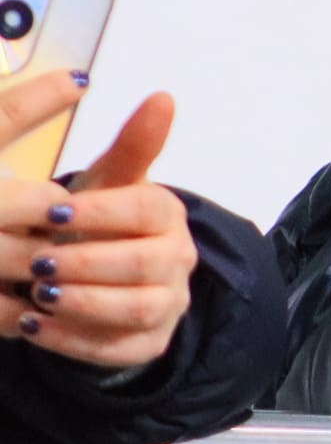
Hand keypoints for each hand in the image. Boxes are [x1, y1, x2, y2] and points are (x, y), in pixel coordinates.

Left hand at [0, 89, 197, 369]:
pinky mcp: (149, 342)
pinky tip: (37, 328)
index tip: (54, 213)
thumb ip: (133, 144)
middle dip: (88, 264)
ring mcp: (169, 304)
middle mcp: (179, 260)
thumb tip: (165, 95)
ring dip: (84, 304)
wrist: (101, 277)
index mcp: (167, 216)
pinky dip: (76, 341)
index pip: (147, 210)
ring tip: (37, 296)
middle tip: (37, 262)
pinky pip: (119, 348)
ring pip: (136, 309)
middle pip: (144, 264)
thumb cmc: (95, 222)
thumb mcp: (107, 183)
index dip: (102, 213)